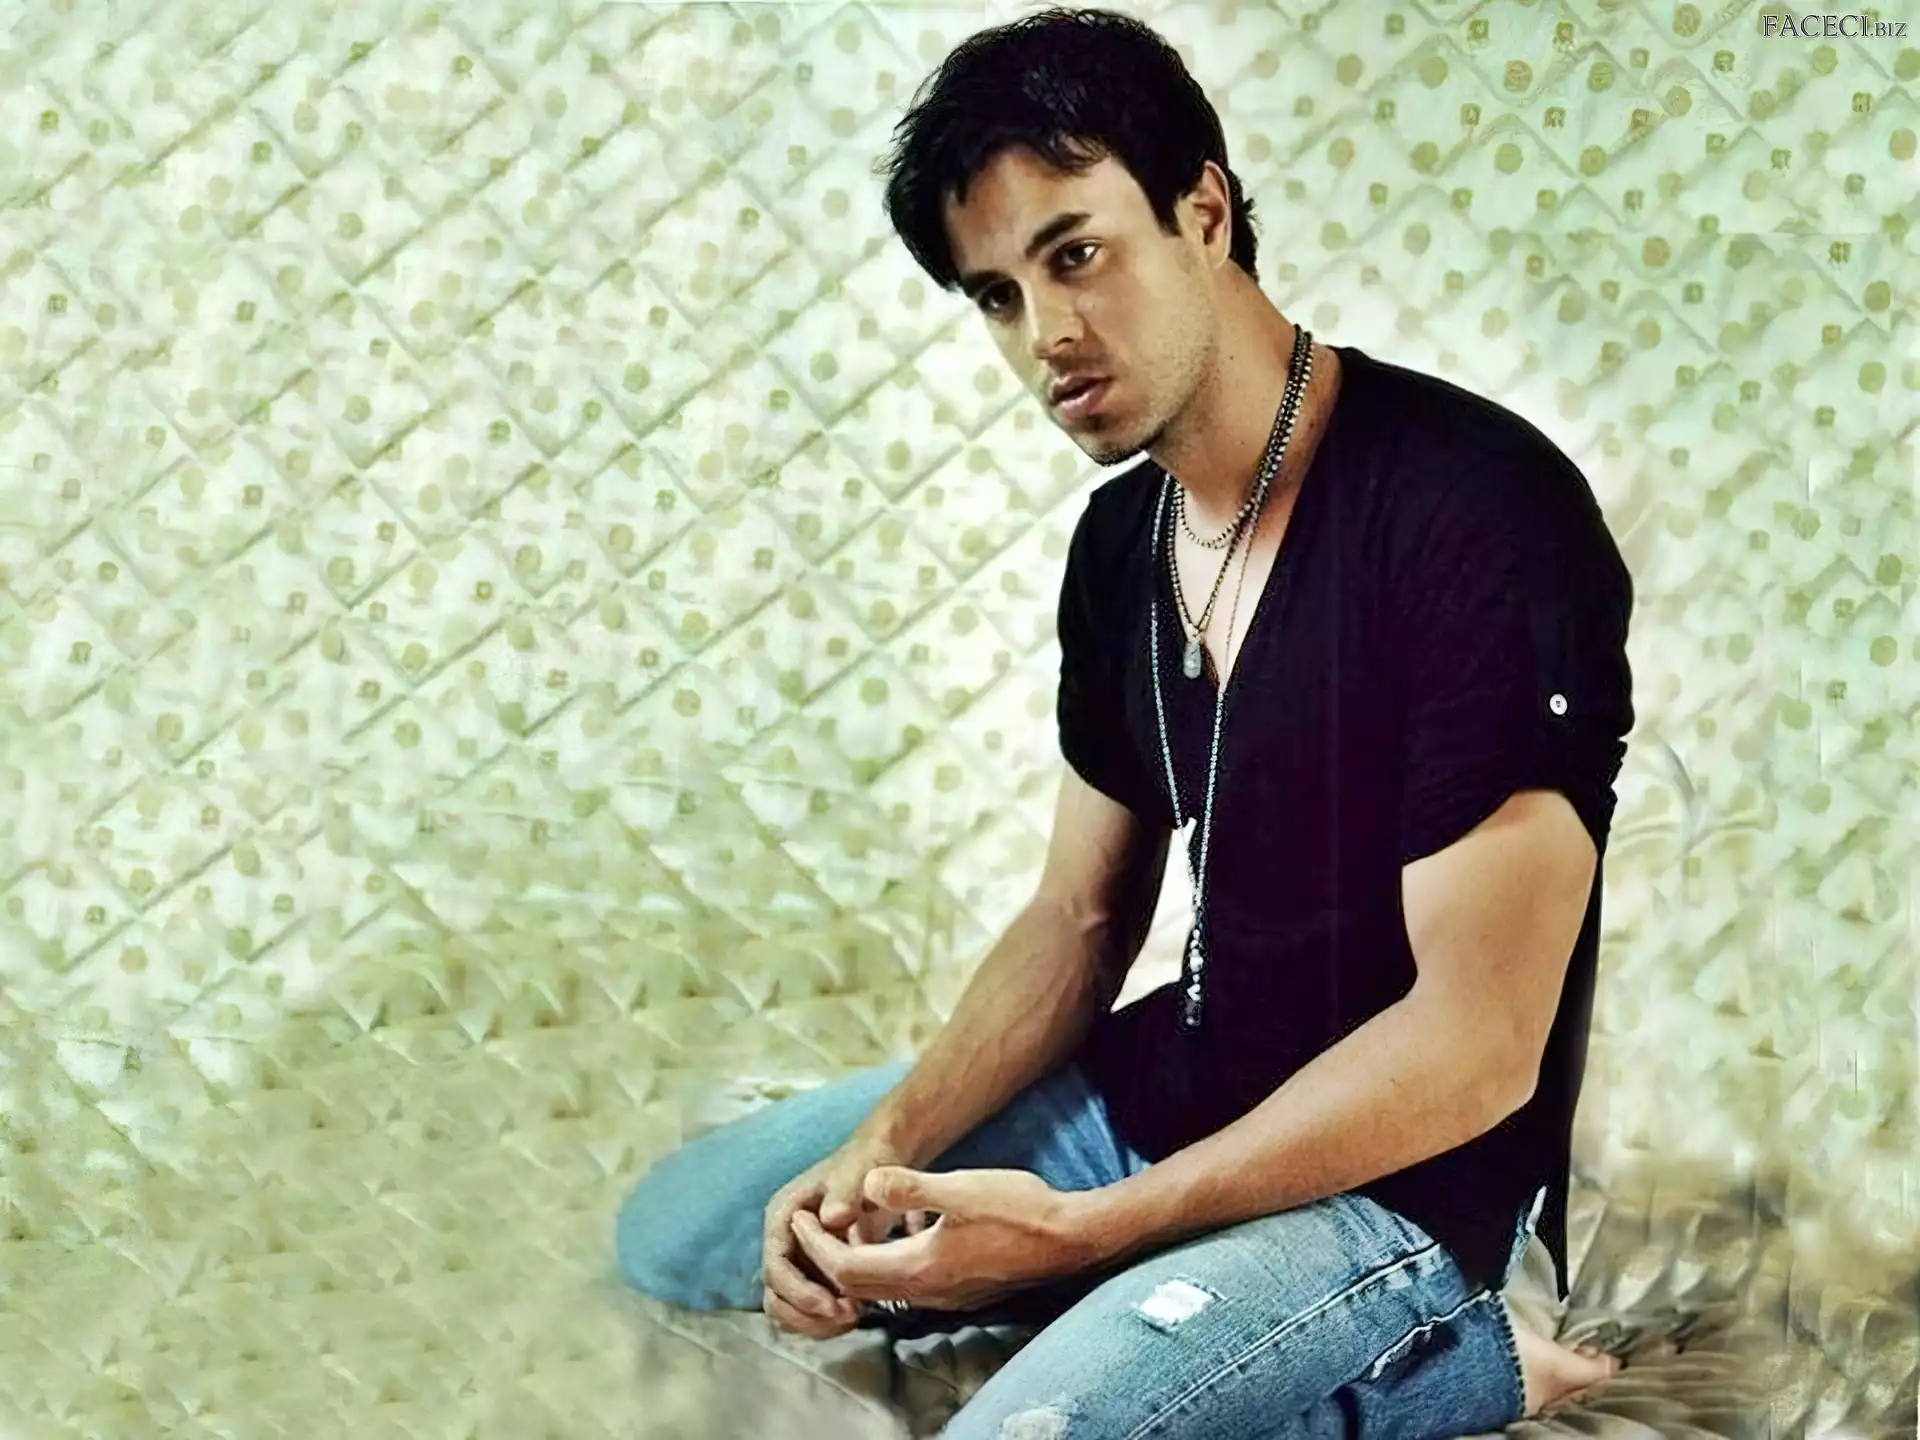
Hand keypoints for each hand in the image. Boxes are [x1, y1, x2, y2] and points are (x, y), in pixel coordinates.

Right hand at [761, 1131, 914, 1337]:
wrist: (879, 1162)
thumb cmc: (866, 1163)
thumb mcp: (858, 1171)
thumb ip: (844, 1192)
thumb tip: (832, 1219)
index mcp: (783, 1217)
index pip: (776, 1267)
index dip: (800, 1292)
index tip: (833, 1305)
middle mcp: (783, 1242)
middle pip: (775, 1296)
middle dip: (807, 1314)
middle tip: (848, 1316)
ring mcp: (796, 1261)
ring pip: (788, 1309)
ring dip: (815, 1323)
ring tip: (854, 1317)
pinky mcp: (812, 1274)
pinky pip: (807, 1310)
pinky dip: (825, 1321)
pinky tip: (856, 1313)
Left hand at [790, 1166, 1095, 1313]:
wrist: (1069, 1239)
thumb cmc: (1019, 1208)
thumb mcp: (961, 1187)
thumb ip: (911, 1188)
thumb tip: (866, 1183)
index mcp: (920, 1265)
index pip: (845, 1268)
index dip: (816, 1246)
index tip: (799, 1219)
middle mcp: (927, 1291)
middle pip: (856, 1287)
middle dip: (825, 1259)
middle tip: (805, 1229)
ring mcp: (945, 1297)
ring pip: (880, 1291)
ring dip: (851, 1267)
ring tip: (837, 1235)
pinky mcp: (959, 1293)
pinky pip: (903, 1289)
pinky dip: (880, 1271)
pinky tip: (886, 1246)